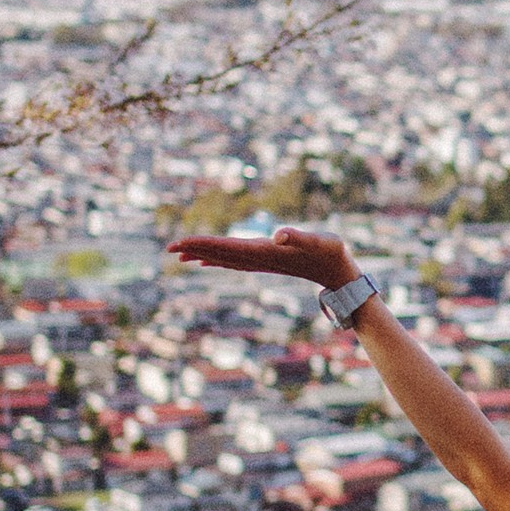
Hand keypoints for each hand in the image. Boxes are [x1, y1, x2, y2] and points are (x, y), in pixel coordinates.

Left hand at [167, 224, 356, 292]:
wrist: (341, 275)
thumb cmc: (332, 254)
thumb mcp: (320, 241)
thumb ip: (299, 237)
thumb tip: (278, 235)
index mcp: (266, 252)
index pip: (227, 247)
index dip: (202, 244)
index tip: (179, 243)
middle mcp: (260, 259)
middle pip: (221, 255)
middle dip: (195, 249)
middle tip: (168, 248)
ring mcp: (264, 262)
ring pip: (226, 259)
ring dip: (203, 255)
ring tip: (181, 253)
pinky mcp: (269, 261)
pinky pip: (236, 260)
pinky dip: (219, 258)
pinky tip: (209, 258)